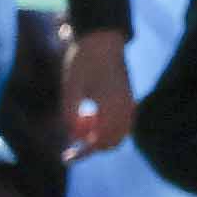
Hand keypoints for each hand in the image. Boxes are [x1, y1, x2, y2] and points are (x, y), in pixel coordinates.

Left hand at [59, 24, 134, 160]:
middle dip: (91, 146)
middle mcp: (126, 106)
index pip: (101, 141)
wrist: (102, 39)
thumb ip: (70, 115)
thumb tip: (74, 138)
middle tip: (71, 140)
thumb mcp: (70, 88)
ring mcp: (130, 102)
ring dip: (98, 135)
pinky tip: (90, 115)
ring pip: (119, 133)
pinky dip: (106, 126)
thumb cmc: (82, 61)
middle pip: (113, 142)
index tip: (66, 157)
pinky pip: (122, 123)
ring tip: (81, 119)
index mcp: (112, 105)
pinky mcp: (129, 98)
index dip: (83, 152)